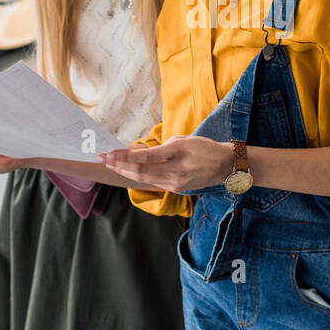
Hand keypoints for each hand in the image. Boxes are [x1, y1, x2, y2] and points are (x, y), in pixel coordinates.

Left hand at [99, 136, 231, 192]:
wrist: (225, 166)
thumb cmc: (204, 148)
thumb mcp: (184, 140)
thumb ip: (162, 147)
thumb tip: (141, 153)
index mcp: (177, 152)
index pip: (145, 157)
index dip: (124, 156)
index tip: (109, 153)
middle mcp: (176, 170)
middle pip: (140, 171)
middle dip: (119, 165)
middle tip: (103, 158)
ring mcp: (176, 183)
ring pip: (144, 179)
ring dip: (126, 172)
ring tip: (111, 165)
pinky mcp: (177, 189)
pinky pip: (154, 183)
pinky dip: (140, 176)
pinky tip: (129, 171)